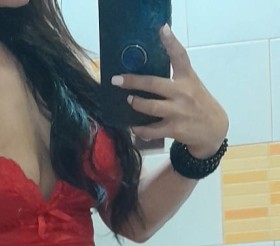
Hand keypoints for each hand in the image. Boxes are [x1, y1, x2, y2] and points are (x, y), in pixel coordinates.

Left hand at [112, 24, 228, 157]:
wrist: (213, 129)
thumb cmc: (198, 103)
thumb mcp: (191, 84)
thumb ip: (176, 77)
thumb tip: (148, 74)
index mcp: (187, 78)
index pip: (180, 56)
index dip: (171, 42)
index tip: (162, 29)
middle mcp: (182, 92)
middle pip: (154, 83)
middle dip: (133, 81)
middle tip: (117, 80)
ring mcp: (178, 111)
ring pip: (150, 107)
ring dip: (136, 103)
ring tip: (130, 100)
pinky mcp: (174, 129)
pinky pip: (151, 130)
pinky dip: (140, 130)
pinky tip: (135, 127)